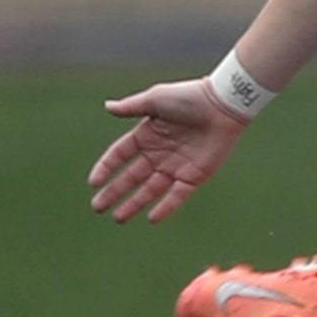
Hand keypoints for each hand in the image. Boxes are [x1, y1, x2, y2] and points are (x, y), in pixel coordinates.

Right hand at [88, 79, 244, 221]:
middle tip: (98, 207)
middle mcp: (159, 153)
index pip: (120, 155)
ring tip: (118, 218)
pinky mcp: (196, 175)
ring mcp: (177, 165)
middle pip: (131, 177)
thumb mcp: (155, 99)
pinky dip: (166, 207)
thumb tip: (107, 107)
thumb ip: (131, 107)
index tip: (93, 183)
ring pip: (151, 190)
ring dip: (135, 203)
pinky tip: (151, 218)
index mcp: (147, 135)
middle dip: (114, 192)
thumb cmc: (190, 98)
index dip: (106, 168)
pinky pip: (177, 195)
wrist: (223, 105)